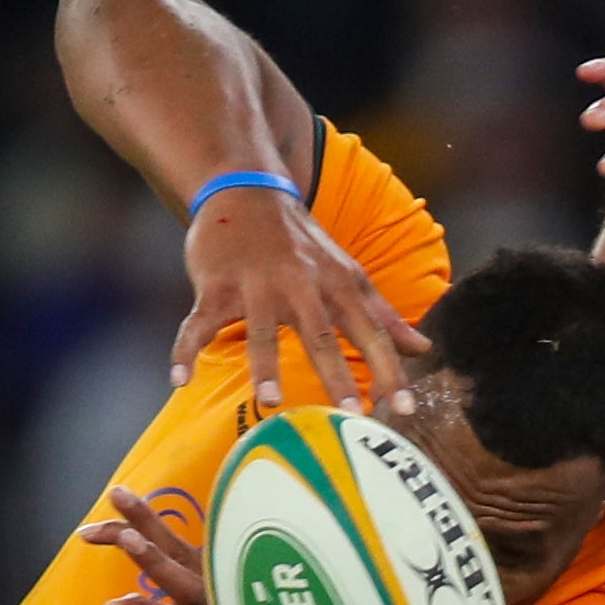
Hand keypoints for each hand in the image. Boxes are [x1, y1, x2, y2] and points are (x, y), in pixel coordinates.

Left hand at [89, 487, 267, 604]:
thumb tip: (113, 603)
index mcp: (212, 598)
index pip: (176, 549)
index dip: (146, 520)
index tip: (115, 497)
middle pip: (180, 556)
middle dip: (149, 521)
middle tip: (116, 493)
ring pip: (184, 592)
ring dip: (154, 564)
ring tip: (122, 539)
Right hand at [174, 185, 428, 414]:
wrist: (245, 190)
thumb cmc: (302, 243)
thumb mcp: (348, 273)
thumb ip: (384, 316)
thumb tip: (425, 349)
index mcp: (338, 286)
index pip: (371, 334)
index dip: (391, 373)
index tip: (406, 410)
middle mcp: (300, 285)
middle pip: (321, 334)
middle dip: (337, 374)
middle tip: (350, 414)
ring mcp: (256, 284)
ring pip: (261, 328)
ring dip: (265, 363)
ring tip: (270, 400)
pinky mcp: (215, 285)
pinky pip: (198, 322)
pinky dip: (186, 350)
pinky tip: (180, 381)